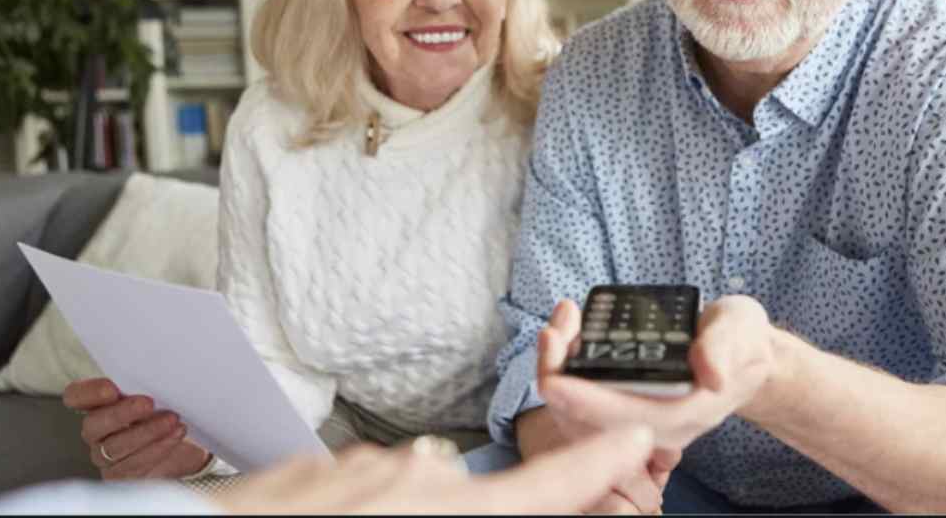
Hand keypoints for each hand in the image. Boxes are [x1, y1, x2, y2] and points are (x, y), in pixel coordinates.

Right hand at [63, 377, 209, 479]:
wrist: (186, 448)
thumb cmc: (166, 414)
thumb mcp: (158, 395)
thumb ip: (148, 384)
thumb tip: (161, 370)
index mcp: (98, 405)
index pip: (76, 396)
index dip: (88, 392)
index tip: (111, 388)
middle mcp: (96, 431)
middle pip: (94, 424)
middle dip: (122, 413)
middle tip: (149, 403)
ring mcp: (105, 456)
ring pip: (115, 447)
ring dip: (146, 432)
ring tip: (172, 420)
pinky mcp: (121, 476)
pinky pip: (134, 464)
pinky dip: (158, 447)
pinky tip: (176, 434)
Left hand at [212, 425, 656, 514]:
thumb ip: (475, 509)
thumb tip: (482, 496)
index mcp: (449, 513)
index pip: (543, 488)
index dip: (593, 466)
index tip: (634, 436)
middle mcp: (414, 479)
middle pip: (464, 500)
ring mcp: (357, 469)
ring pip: (400, 497)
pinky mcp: (311, 469)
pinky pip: (349, 493)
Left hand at [538, 295, 780, 455]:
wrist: (744, 355)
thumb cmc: (741, 341)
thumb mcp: (740, 333)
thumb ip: (723, 349)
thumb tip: (710, 375)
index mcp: (685, 414)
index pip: (628, 419)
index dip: (587, 403)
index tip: (555, 380)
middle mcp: (657, 426)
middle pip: (591, 420)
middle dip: (561, 377)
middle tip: (550, 332)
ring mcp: (638, 418)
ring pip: (580, 410)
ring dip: (559, 368)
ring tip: (557, 323)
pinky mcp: (624, 403)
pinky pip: (583, 394)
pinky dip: (568, 365)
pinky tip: (565, 331)